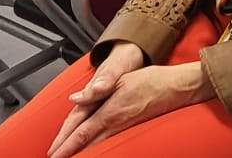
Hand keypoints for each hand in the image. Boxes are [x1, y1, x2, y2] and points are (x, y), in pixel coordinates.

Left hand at [51, 56, 210, 157]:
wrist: (178, 88)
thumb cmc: (153, 80)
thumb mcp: (122, 80)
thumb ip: (97, 90)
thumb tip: (74, 98)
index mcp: (110, 110)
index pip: (82, 131)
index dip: (65, 143)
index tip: (53, 152)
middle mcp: (115, 123)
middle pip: (87, 143)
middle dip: (69, 153)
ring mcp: (124, 127)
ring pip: (98, 145)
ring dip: (82, 153)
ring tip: (69, 157)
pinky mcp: (131, 128)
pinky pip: (109, 142)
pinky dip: (97, 148)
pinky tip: (93, 150)